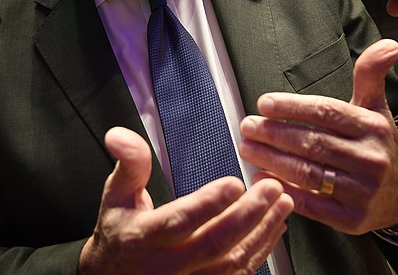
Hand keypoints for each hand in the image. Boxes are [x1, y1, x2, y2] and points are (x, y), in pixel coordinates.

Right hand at [79, 127, 293, 274]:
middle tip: (272, 188)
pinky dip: (260, 251)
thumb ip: (129, 165)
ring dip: (262, 232)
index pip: (179, 222)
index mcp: (142, 238)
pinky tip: (273, 228)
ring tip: (282, 203)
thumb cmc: (119, 235)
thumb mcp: (115, 196)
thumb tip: (121, 136)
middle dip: (248, 215)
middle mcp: (166, 266)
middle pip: (213, 244)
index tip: (234, 183)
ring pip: (232, 263)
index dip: (208, 204)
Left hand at [239, 39, 397, 233]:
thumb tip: (389, 44)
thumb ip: (370, 75)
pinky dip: (284, 190)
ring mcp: (362, 191)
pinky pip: (312, 204)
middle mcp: (370, 159)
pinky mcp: (352, 219)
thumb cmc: (376, 143)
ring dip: (272, 160)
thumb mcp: (375, 107)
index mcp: (372, 127)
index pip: (326, 113)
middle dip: (274, 133)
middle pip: (312, 143)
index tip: (263, 103)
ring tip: (247, 148)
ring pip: (308, 172)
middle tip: (247, 126)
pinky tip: (262, 179)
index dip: (292, 107)